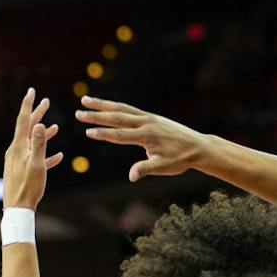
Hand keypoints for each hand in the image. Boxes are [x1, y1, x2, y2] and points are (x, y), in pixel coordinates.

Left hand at [2, 88, 62, 209]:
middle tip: (46, 101)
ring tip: (56, 126)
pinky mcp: (24, 171)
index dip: (28, 104)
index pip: (23, 120)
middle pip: (28, 128)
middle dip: (37, 114)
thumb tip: (41, 124)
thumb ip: (39, 144)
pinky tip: (59, 156)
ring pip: (33, 142)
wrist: (17, 209)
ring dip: (44, 134)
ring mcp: (19, 161)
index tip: (32, 90)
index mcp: (18, 147)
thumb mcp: (36, 164)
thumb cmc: (27, 187)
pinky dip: (47, 154)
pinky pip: (37, 159)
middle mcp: (16, 151)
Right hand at [74, 96, 206, 181]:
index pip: (120, 135)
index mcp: (147, 136)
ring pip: (121, 109)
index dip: (103, 134)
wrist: (197, 146)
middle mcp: (146, 123)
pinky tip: (105, 106)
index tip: (88, 131)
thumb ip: (146, 169)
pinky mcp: (150, 117)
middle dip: (97, 115)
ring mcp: (148, 118)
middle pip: (117, 117)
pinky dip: (115, 106)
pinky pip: (129, 109)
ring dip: (102, 104)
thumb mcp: (164, 167)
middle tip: (78, 113)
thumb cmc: (180, 159)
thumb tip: (131, 177)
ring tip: (85, 100)